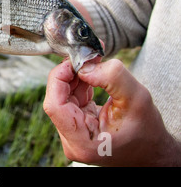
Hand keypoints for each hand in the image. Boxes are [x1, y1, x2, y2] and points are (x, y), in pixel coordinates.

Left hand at [44, 58, 180, 165]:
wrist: (153, 150)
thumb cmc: (147, 132)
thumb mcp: (137, 100)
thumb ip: (112, 78)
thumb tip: (86, 66)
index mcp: (82, 142)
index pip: (54, 105)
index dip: (59, 79)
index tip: (74, 61)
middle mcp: (72, 140)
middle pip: (57, 98)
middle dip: (69, 73)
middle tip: (85, 56)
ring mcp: (73, 132)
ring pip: (63, 96)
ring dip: (76, 75)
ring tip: (92, 60)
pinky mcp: (77, 123)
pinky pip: (71, 98)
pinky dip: (80, 82)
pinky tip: (91, 71)